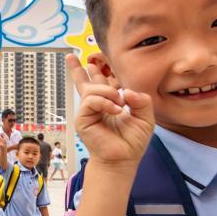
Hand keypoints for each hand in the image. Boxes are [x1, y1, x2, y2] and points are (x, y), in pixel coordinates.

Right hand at [67, 54, 154, 168]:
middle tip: (70, 56)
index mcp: (110, 103)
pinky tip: (115, 110)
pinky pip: (91, 100)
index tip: (92, 61)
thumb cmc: (132, 142)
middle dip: (78, 69)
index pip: (102, 83)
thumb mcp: (146, 118)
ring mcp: (88, 112)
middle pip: (84, 82)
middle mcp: (97, 106)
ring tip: (120, 104)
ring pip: (92, 89)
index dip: (100, 71)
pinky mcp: (82, 119)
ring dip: (108, 92)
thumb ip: (142, 101)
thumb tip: (126, 91)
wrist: (123, 160)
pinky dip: (105, 103)